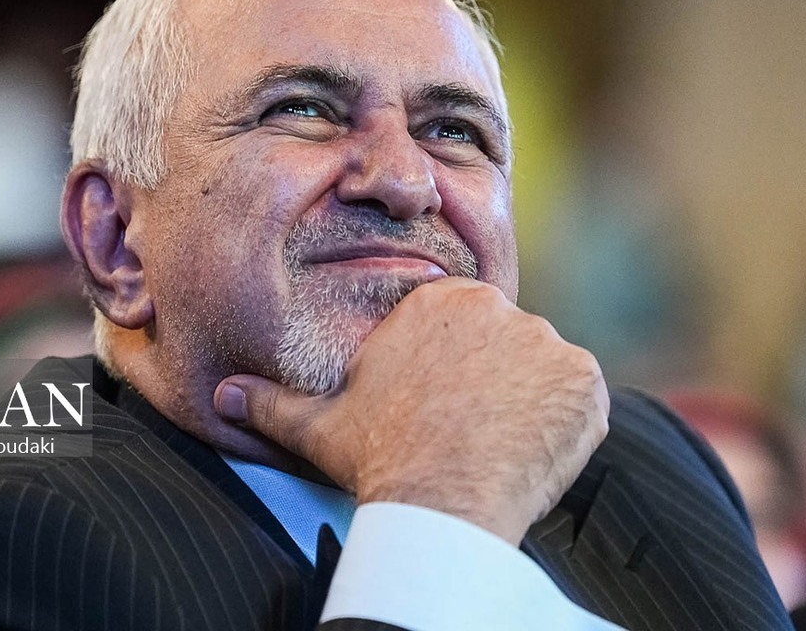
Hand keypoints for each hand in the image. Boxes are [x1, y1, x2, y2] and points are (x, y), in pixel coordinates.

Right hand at [213, 277, 609, 544]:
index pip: (464, 331)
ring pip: (545, 373)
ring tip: (499, 449)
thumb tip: (221, 397)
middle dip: (495, 387)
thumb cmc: (380, 459)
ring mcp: (548, 342)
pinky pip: (582, 401)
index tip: (446, 411)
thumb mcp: (320, 426)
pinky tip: (532, 454)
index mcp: (441, 303)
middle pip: (507, 348)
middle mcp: (499, 308)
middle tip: (473, 435)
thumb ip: (272, 403)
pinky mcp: (584, 382)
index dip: (456, 375)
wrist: (440, 502)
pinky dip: (567, 426)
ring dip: (532, 406)